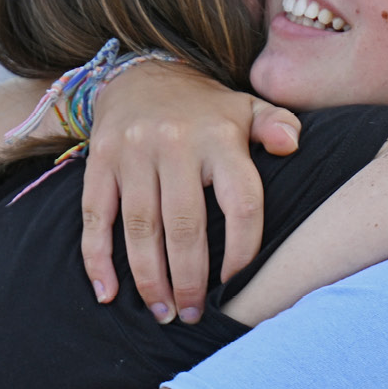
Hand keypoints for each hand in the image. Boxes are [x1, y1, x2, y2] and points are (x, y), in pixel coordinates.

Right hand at [81, 61, 298, 323]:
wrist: (140, 72)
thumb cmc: (205, 110)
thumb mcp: (247, 108)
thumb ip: (277, 125)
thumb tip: (292, 144)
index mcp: (220, 136)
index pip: (241, 203)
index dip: (242, 250)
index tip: (237, 284)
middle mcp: (175, 142)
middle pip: (185, 225)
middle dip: (189, 279)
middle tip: (192, 316)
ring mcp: (133, 151)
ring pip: (141, 227)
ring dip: (149, 279)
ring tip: (162, 312)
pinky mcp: (100, 159)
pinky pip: (96, 216)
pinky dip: (97, 258)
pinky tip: (108, 292)